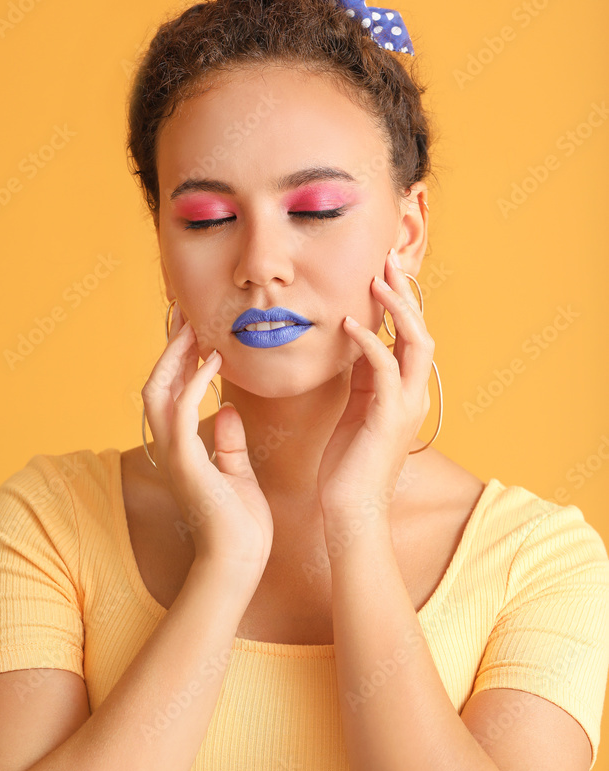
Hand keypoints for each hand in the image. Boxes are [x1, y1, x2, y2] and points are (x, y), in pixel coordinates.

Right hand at [141, 303, 273, 582]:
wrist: (239, 563)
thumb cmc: (241, 526)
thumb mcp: (237, 474)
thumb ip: (229, 443)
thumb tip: (230, 410)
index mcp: (183, 449)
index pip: (171, 393)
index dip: (178, 360)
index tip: (194, 331)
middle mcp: (171, 447)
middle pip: (156, 384)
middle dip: (169, 348)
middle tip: (184, 314)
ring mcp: (174, 454)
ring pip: (159, 391)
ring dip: (174, 356)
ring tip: (193, 327)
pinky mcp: (186, 462)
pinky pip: (181, 411)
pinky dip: (193, 381)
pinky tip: (212, 360)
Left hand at [316, 248, 434, 535]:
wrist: (350, 511)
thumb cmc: (348, 464)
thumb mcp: (355, 410)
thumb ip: (362, 378)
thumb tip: (354, 344)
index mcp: (404, 391)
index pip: (410, 335)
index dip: (401, 301)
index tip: (384, 269)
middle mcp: (413, 394)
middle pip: (422, 330)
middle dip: (406, 293)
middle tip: (388, 259)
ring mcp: (405, 406)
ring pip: (416, 344)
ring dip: (398, 309)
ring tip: (376, 280)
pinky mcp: (389, 418)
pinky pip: (386, 370)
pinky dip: (370, 343)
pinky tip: (348, 324)